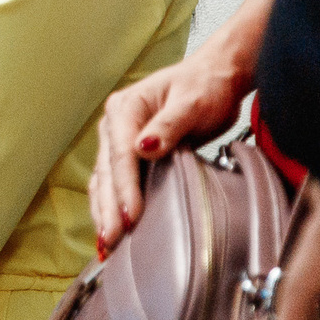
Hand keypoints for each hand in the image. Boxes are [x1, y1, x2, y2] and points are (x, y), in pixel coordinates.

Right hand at [89, 47, 256, 250]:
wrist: (215, 78)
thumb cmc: (205, 86)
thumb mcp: (192, 103)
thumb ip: (169, 125)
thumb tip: (144, 147)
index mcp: (126, 107)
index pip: (120, 154)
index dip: (124, 188)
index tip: (130, 216)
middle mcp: (115, 123)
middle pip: (107, 171)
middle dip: (109, 206)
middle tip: (113, 238)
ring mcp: (119, 138)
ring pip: (104, 180)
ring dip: (105, 210)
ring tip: (107, 241)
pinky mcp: (128, 153)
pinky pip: (113, 182)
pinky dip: (111, 204)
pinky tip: (111, 226)